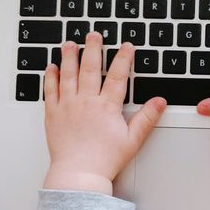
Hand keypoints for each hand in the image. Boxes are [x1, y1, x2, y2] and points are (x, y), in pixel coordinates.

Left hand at [42, 34, 166, 194]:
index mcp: (107, 107)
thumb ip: (146, 118)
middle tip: (94, 34)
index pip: (117, 76)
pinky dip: (50, 77)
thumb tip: (159, 102)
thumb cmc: (104, 160)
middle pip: (89, 68)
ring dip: (69, 56)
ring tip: (70, 43)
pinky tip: (51, 67)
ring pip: (67, 75)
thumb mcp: (133, 140)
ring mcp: (67, 106)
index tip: (126, 46)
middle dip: (93, 49)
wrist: (79, 174)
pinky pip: (50, 91)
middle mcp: (86, 102)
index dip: (123, 59)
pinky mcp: (53, 115)